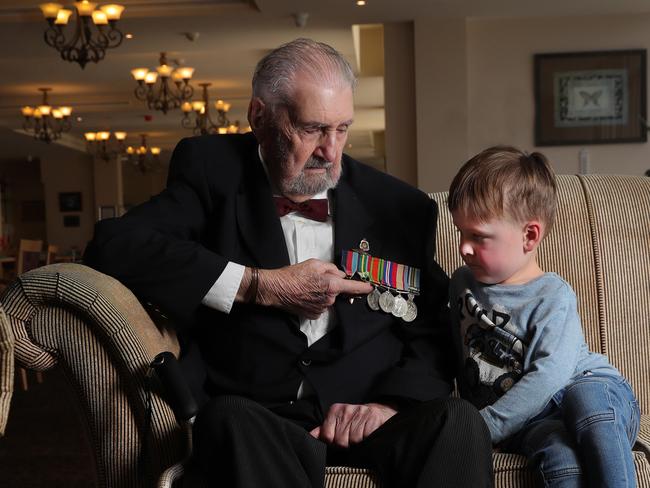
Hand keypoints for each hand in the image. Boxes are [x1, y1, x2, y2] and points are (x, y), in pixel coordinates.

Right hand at [257, 259, 372, 318]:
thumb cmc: (293, 275)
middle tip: (317, 280)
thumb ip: (332, 268)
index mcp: (332, 285)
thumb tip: (340, 274)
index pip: (353, 287)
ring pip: (329, 299)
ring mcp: (321, 309)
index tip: (370, 288)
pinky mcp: (314, 315)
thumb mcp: (315, 264)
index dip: (364, 287)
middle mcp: (329, 299)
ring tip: (308, 287)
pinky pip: (320, 306)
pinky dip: (316, 301)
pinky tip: (305, 295)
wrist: (276, 289)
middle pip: (338, 292)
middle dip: (332, 286)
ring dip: (323, 293)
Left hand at [309, 403, 396, 447]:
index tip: (339, 440)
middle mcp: (346, 410)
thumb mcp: (337, 422)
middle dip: (346, 444)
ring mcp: (360, 413)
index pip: (327, 436)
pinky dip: (366, 440)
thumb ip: (324, 430)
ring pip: (353, 441)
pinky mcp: (372, 418)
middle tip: (351, 439)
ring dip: (357, 444)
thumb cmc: (354, 421)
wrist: (377, 412)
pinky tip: (367, 434)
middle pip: (340, 441)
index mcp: (334, 411)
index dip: (333, 443)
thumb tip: (309, 436)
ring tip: (360, 436)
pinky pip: (365, 438)